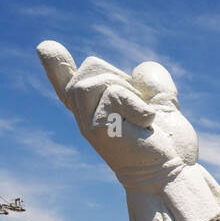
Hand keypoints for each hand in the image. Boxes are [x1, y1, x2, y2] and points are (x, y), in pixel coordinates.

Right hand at [37, 42, 198, 192]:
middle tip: (140, 110)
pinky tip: (145, 124)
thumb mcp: (161, 104)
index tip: (46, 48)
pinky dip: (137, 105)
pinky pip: (114, 94)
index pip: (69, 83)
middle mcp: (85, 116)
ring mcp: (87, 123)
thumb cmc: (168, 144)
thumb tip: (141, 69)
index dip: (57, 65)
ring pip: (98, 80)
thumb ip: (150, 83)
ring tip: (140, 117)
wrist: (173, 173)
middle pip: (92, 67)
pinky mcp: (96, 129)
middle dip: (122, 78)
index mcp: (96, 109)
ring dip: (128, 91)